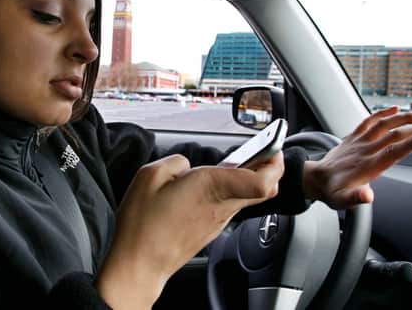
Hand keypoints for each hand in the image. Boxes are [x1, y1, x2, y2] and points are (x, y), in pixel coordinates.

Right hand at [95, 152, 283, 309]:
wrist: (138, 264)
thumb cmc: (143, 224)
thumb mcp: (149, 176)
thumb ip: (175, 162)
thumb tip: (186, 166)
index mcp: (211, 187)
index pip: (262, 181)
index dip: (273, 162)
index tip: (271, 147)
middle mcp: (221, 206)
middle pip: (265, 189)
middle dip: (269, 168)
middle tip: (261, 152)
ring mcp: (218, 221)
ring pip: (248, 198)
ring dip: (249, 180)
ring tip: (235, 165)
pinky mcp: (210, 231)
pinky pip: (230, 207)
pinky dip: (231, 193)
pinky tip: (214, 186)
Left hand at [302, 106, 411, 208]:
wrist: (314, 179)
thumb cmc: (332, 192)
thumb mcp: (343, 200)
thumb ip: (356, 197)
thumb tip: (368, 195)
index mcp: (369, 165)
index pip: (394, 151)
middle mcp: (366, 149)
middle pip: (398, 136)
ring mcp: (360, 141)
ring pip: (386, 124)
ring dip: (407, 118)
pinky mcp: (355, 137)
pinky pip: (369, 121)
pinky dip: (382, 113)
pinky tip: (396, 109)